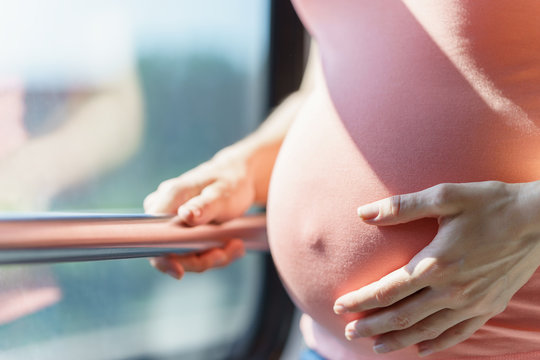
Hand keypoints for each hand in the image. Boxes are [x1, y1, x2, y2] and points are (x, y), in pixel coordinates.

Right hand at [144, 147, 253, 278]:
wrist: (238, 178)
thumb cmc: (230, 183)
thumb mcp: (222, 194)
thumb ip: (204, 206)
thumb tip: (186, 216)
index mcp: (169, 196)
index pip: (152, 235)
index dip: (163, 257)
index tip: (180, 272)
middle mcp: (163, 209)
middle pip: (167, 250)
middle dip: (199, 259)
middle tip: (227, 252)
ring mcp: (171, 220)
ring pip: (182, 254)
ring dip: (211, 257)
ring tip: (236, 246)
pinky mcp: (181, 230)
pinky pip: (192, 251)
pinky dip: (212, 253)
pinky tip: (232, 245)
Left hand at [333, 181, 539, 355]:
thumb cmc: (490, 203)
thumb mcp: (445, 196)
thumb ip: (401, 207)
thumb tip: (363, 212)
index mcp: (436, 263)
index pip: (387, 290)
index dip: (361, 301)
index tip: (339, 307)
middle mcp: (452, 289)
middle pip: (402, 316)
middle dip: (372, 326)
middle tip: (349, 332)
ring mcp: (472, 302)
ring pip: (427, 329)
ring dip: (398, 339)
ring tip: (376, 346)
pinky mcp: (489, 306)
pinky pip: (458, 333)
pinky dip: (437, 343)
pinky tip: (421, 348)